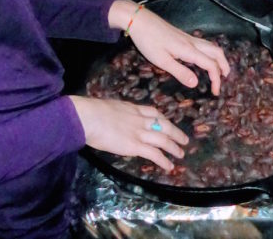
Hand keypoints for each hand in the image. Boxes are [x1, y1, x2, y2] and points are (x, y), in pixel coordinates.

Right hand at [69, 96, 187, 170]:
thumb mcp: (109, 107)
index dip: (163, 119)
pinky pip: (154, 154)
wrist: (88, 117)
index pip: (153, 112)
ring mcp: (139, 132)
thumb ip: (115, 114)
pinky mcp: (135, 146)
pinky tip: (169, 166)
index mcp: (133, 109)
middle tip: (184, 139)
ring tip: (181, 154)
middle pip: (164, 125)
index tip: (168, 123)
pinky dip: (164, 160)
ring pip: (163, 139)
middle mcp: (140, 120)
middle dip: (175, 133)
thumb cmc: (90, 112)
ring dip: (174, 147)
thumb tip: (111, 118)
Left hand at [109, 0, 229, 95]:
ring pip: (211, 47)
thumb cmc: (148, 41)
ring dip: (218, 58)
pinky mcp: (183, 36)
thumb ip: (179, 72)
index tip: (215, 92)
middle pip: (217, 52)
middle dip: (224, 66)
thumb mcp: (161, 60)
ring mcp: (188, 38)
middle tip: (224, 79)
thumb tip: (196, 83)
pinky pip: (204, 45)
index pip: (210, 65)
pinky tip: (203, 59)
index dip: (216, 79)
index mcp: (188, 50)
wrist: (140, 21)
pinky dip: (210, 53)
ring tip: (219, 70)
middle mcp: (192, 43)